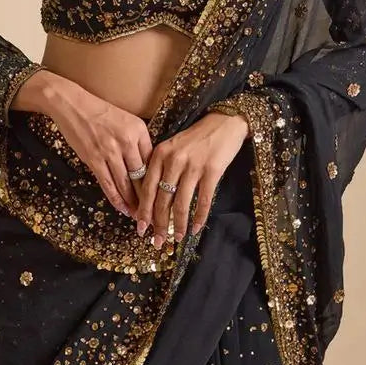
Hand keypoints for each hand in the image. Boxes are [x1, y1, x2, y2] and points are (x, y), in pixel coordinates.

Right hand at [33, 74, 151, 218]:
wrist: (72, 105)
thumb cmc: (100, 112)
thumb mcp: (127, 120)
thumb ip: (138, 141)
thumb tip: (147, 166)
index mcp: (139, 130)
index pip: (153, 161)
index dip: (159, 181)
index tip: (163, 194)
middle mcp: (127, 141)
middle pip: (142, 176)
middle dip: (149, 198)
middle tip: (155, 213)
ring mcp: (110, 151)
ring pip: (126, 184)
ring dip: (133, 203)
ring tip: (139, 216)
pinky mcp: (94, 159)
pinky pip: (108, 184)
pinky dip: (116, 199)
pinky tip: (122, 208)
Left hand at [135, 111, 249, 248]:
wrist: (224, 122)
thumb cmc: (197, 138)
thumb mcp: (173, 147)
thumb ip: (162, 169)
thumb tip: (154, 202)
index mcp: (160, 154)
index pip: (147, 188)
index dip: (144, 211)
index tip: (141, 228)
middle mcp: (174, 160)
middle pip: (162, 199)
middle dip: (159, 224)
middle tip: (157, 242)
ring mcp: (193, 165)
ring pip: (181, 203)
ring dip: (178, 225)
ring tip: (177, 238)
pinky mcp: (212, 170)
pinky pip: (203, 200)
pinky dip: (199, 217)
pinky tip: (197, 228)